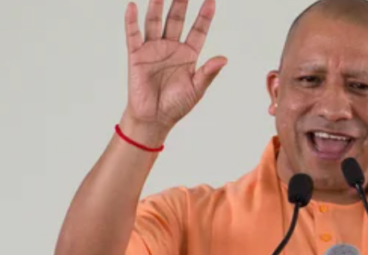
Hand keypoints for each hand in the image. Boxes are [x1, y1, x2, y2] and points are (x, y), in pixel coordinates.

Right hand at [122, 0, 225, 142]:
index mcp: (188, 55)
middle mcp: (171, 48)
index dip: (204, 16)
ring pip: (155, 22)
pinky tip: (133, 7)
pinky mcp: (136, 55)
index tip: (211, 1)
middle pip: (177, 20)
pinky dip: (132, 21)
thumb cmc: (177, 105)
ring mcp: (153, 49)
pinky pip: (133, 34)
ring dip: (157, 7)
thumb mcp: (197, 89)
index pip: (198, 30)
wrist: (154, 118)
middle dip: (181, 3)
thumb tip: (224, 59)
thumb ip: (208, 73)